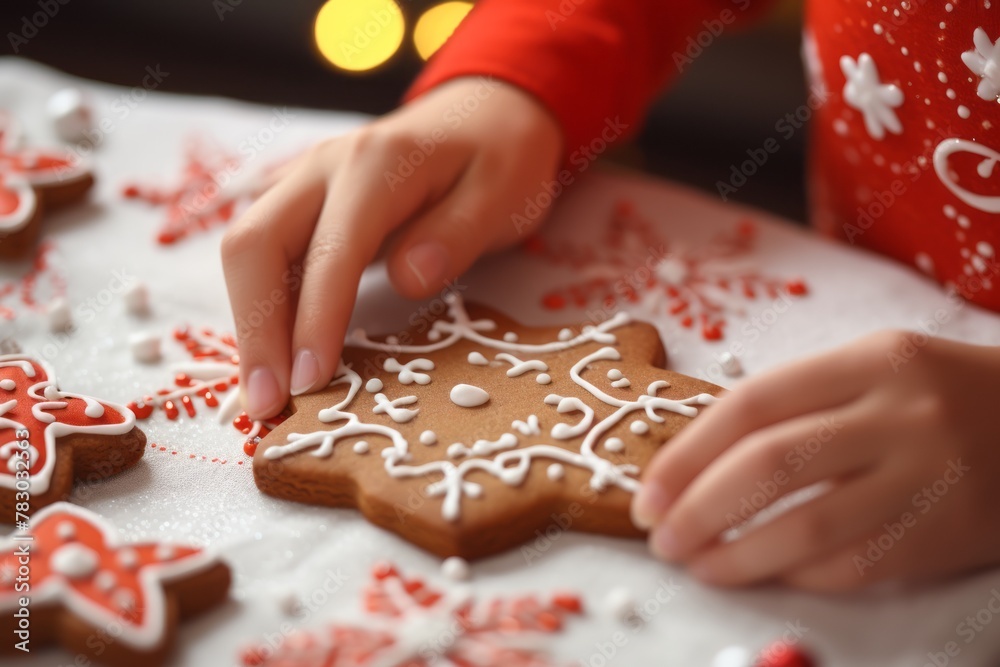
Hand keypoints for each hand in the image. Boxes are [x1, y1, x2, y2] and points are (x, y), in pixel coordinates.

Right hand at [222, 78, 561, 418]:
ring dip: (249, 324)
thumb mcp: (505, 194)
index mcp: (378, 163)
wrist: (484, 115)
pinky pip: (264, 254)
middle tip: (268, 405)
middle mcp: (325, 166)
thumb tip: (409, 277)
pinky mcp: (302, 204)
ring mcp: (305, 182)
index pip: (330, 248)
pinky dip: (261, 307)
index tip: (311, 383)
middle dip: (255, 330)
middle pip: (256, 243)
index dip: (314, 319)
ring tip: (263, 395)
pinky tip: (273, 356)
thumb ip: (458, 233)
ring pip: (248, 249)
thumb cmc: (500, 159)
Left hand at [631, 331, 999, 591]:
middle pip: (772, 464)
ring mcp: (929, 476)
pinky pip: (853, 566)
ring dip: (736, 553)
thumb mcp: (872, 370)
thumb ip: (797, 403)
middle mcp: (900, 414)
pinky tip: (761, 572)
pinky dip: (795, 574)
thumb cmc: (936, 396)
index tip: (647, 490)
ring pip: (809, 526)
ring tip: (694, 563)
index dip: (687, 453)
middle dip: (699, 507)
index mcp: (870, 361)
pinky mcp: (947, 534)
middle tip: (659, 535)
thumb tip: (697, 459)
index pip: (753, 405)